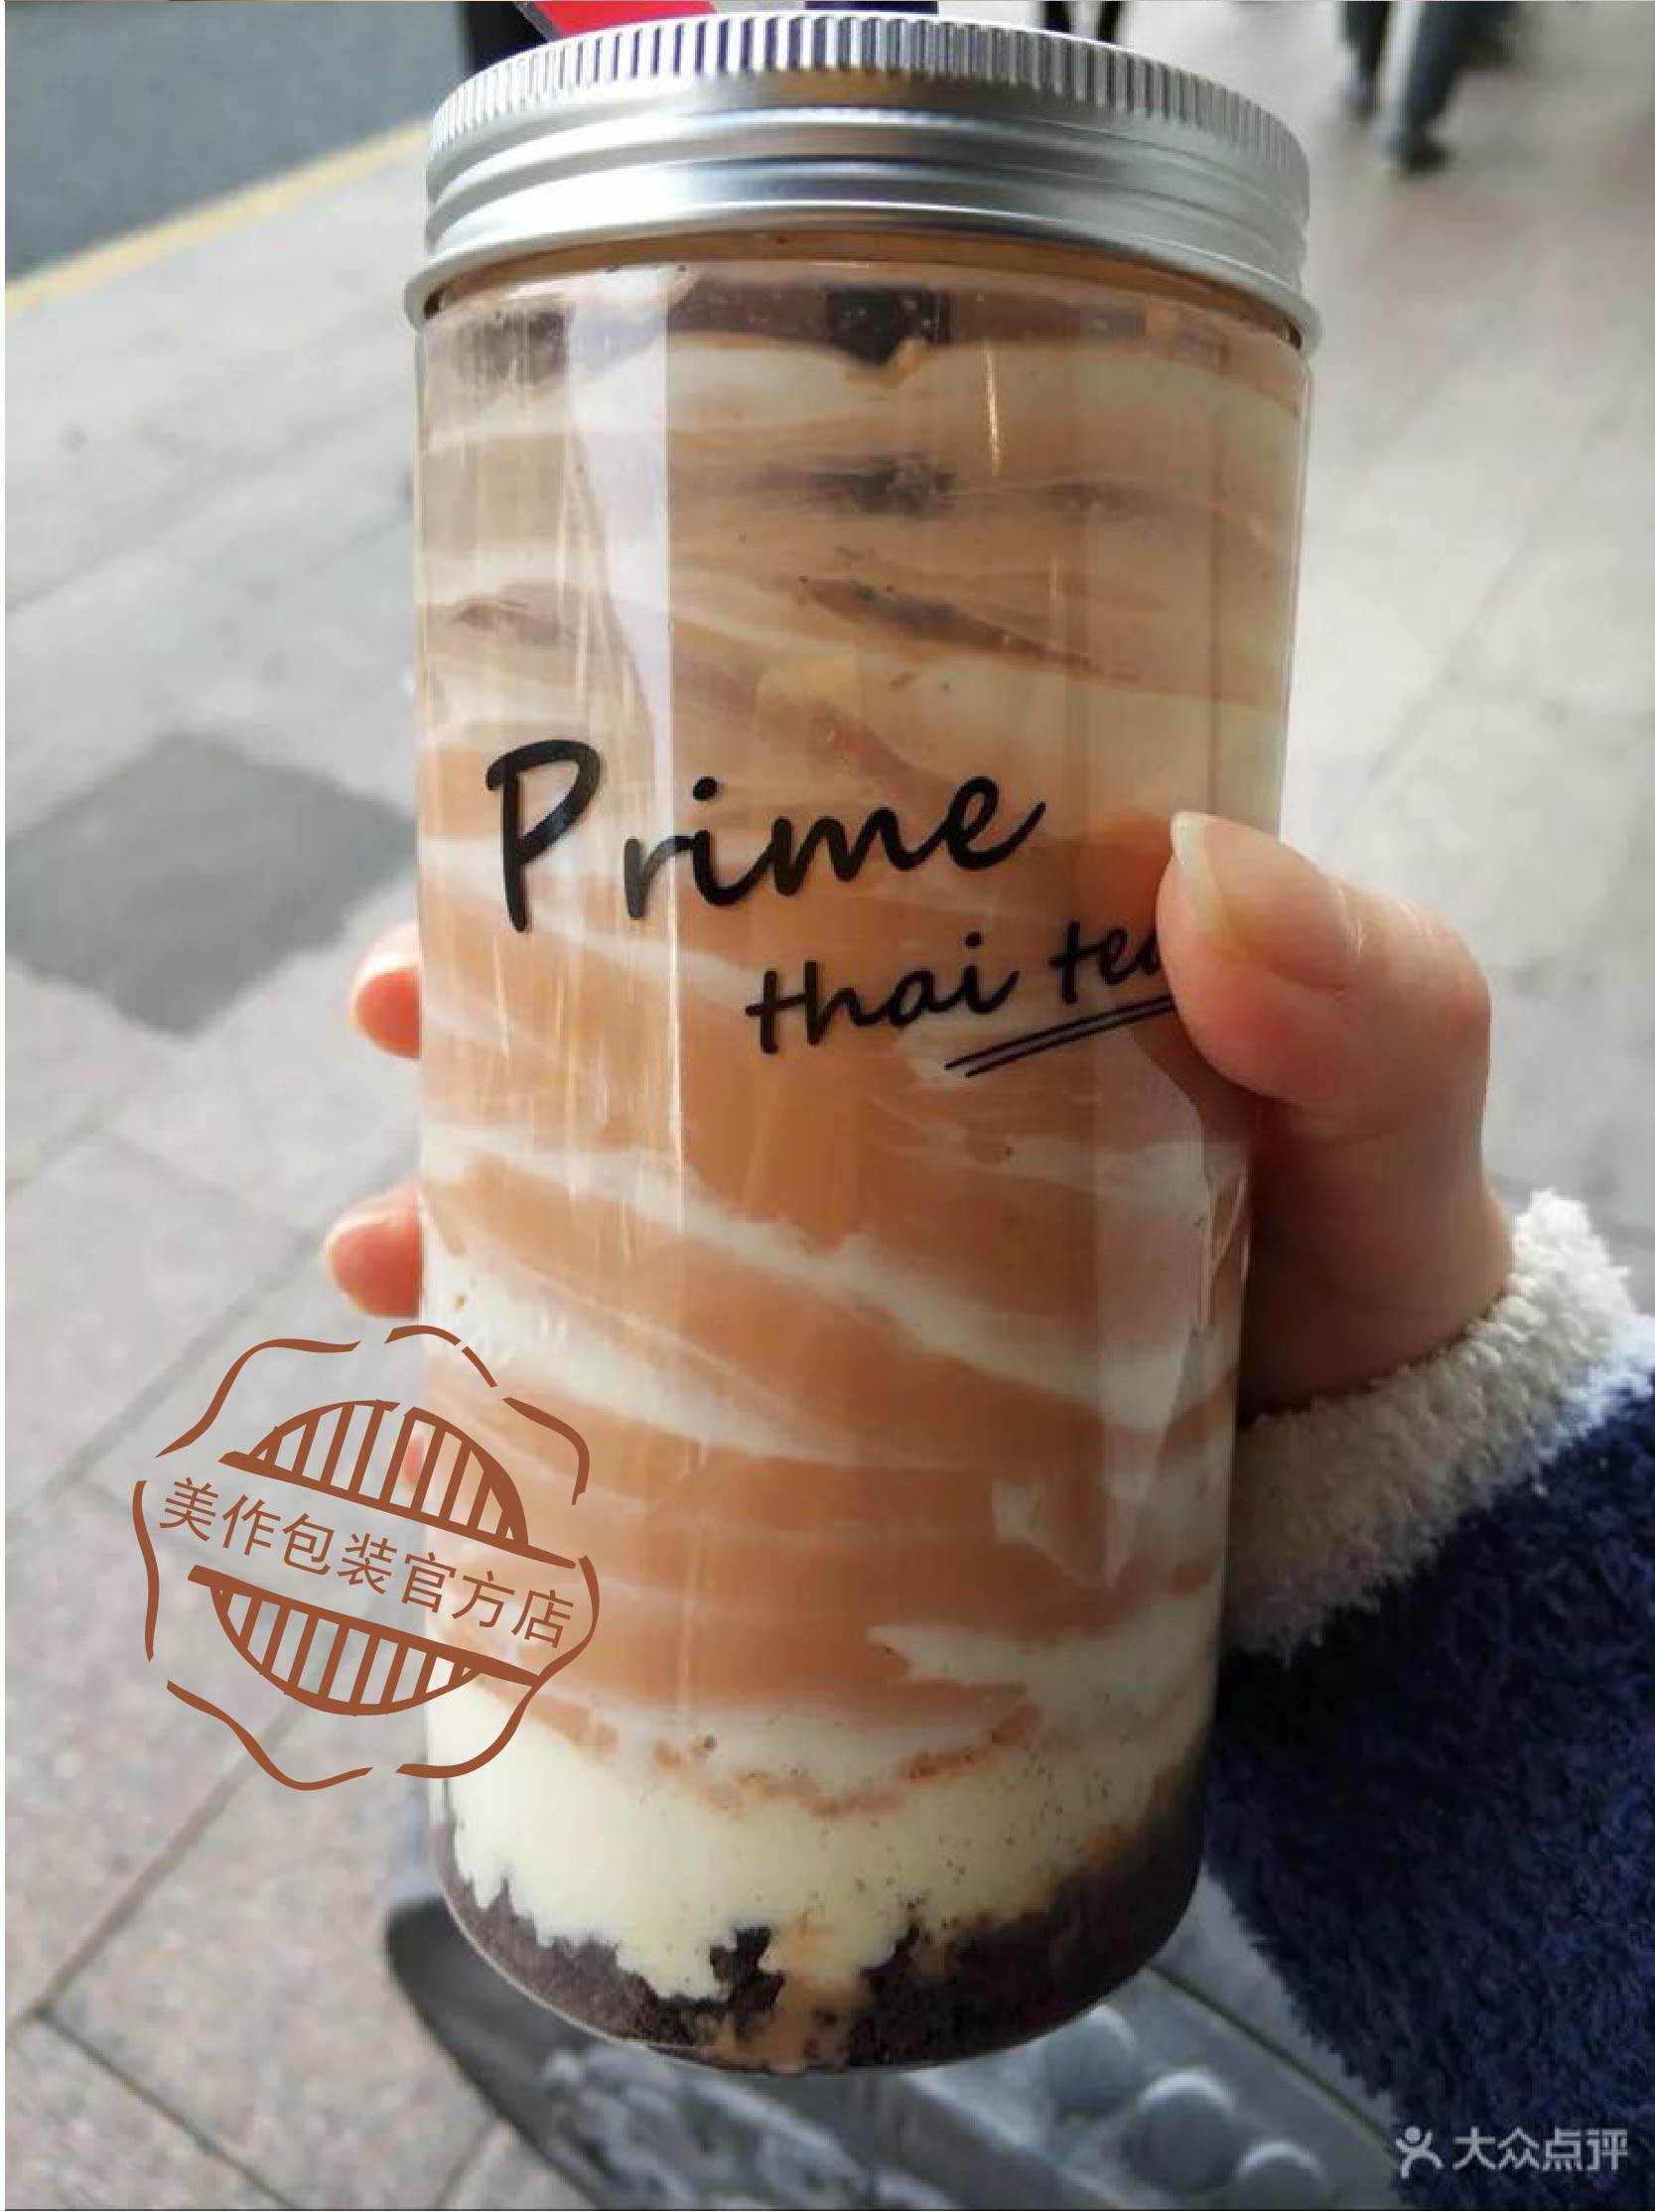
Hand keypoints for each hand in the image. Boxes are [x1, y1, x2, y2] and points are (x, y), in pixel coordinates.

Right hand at [325, 820, 1511, 1413]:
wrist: (1381, 1488)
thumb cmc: (1369, 1254)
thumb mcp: (1393, 1093)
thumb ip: (1363, 995)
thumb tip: (1198, 863)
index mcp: (967, 979)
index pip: (764, 869)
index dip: (617, 840)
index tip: (494, 829)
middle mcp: (871, 1104)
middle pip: (635, 1031)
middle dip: (483, 1014)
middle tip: (386, 1008)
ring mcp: (833, 1260)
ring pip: (604, 1197)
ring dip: (466, 1207)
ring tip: (379, 1251)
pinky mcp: (819, 1412)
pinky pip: (640, 1377)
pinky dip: (533, 1385)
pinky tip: (458, 1418)